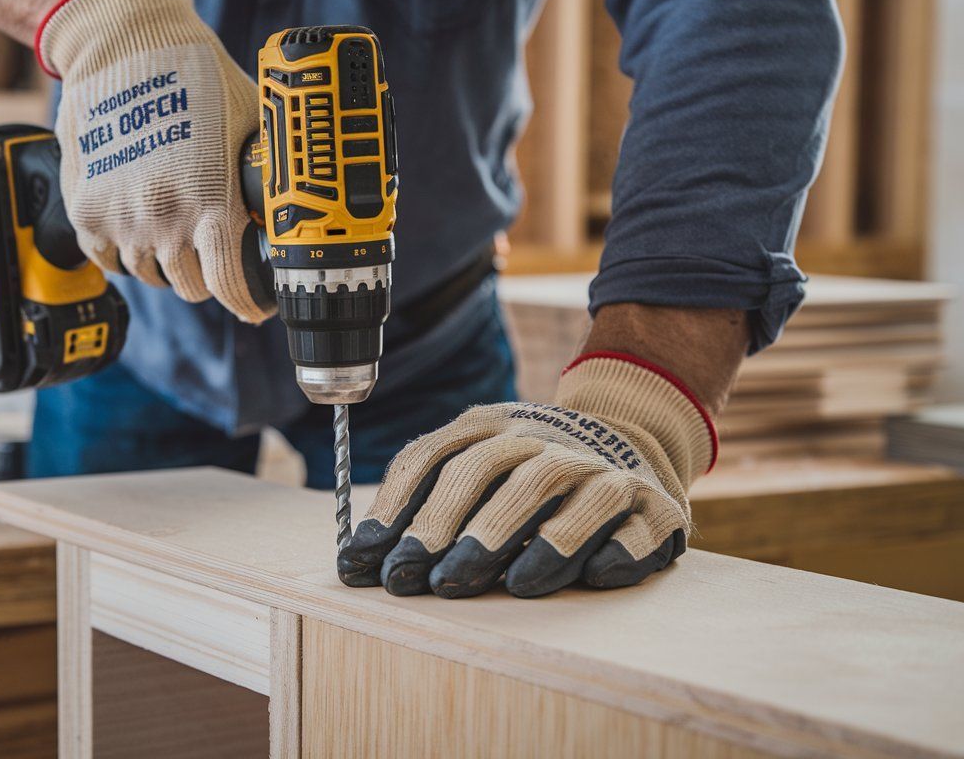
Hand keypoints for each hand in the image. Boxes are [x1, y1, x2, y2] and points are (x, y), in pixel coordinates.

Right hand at [37, 0, 273, 322]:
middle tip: (216, 258)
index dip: (247, 304)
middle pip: (191, 286)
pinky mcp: (85, 209)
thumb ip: (264, 174)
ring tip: (178, 241)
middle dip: (210, 277)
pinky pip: (108, 259)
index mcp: (210, 203)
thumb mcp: (252, 124)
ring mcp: (119, 218)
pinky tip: (140, 234)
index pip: (229, 286)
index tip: (255, 308)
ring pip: (150, 275)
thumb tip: (288, 208)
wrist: (125, 44)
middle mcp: (163, 219)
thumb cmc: (198, 75)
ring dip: (168, 265)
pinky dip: (125, 254)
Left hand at [337, 353, 716, 597]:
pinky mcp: (654, 507)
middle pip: (489, 469)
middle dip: (447, 524)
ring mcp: (601, 470)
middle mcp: (545, 441)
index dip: (395, 505)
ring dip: (526, 537)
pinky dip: (616, 549)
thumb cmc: (533, 474)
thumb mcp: (478, 468)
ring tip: (504, 586)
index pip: (434, 456)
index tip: (364, 558)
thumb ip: (423, 502)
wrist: (636, 443)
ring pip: (558, 489)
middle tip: (417, 577)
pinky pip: (635, 526)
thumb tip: (359, 558)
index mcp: (494, 427)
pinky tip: (595, 575)